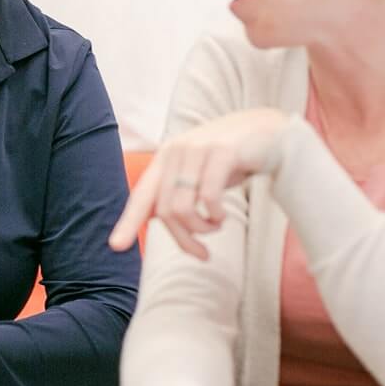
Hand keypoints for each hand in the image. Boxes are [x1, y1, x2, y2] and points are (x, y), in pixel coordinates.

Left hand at [109, 109, 288, 258]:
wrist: (268, 130)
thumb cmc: (230, 159)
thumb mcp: (199, 175)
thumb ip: (177, 192)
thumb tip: (156, 217)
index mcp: (165, 159)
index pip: (141, 195)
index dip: (127, 222)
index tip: (116, 246)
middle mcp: (175, 151)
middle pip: (166, 211)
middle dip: (184, 240)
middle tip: (202, 254)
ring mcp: (197, 149)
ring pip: (183, 208)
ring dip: (202, 228)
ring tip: (216, 227)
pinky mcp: (222, 152)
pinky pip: (208, 197)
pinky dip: (215, 215)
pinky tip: (222, 216)